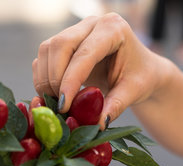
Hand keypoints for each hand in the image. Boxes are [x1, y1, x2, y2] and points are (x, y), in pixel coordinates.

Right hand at [32, 13, 169, 127]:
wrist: (138, 70)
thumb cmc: (139, 77)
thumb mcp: (133, 92)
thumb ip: (116, 105)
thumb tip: (98, 124)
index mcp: (113, 29)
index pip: (85, 53)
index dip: (70, 80)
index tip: (64, 105)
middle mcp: (92, 24)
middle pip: (60, 45)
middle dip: (55, 78)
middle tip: (61, 106)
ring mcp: (75, 30)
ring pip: (47, 50)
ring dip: (45, 78)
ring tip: (58, 102)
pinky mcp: (63, 42)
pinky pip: (44, 57)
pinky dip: (42, 77)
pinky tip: (54, 94)